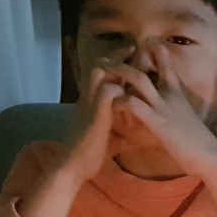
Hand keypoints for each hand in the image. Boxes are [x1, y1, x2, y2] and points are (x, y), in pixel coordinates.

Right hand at [58, 60, 126, 184]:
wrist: (74, 164)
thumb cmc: (92, 151)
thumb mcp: (111, 134)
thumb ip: (123, 127)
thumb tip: (141, 133)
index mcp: (92, 98)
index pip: (102, 70)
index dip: (117, 61)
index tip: (133, 55)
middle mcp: (89, 95)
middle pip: (100, 63)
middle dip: (119, 56)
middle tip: (137, 52)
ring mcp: (90, 102)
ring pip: (100, 70)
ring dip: (118, 68)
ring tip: (137, 69)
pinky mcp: (95, 113)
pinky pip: (108, 91)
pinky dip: (122, 90)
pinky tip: (135, 96)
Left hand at [107, 42, 216, 179]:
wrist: (211, 157)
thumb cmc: (200, 145)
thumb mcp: (188, 121)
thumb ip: (177, 112)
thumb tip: (171, 113)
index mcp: (178, 95)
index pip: (167, 65)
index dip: (155, 51)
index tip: (144, 43)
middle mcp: (171, 96)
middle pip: (146, 68)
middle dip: (124, 61)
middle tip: (107, 59)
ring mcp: (164, 108)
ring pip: (139, 79)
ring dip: (119, 73)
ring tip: (103, 73)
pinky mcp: (158, 122)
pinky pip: (134, 104)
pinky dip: (120, 101)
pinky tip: (113, 106)